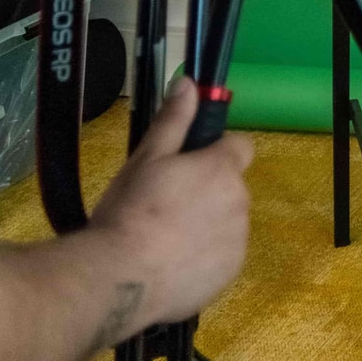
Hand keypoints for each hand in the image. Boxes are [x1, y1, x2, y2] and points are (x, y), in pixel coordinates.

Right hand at [88, 79, 253, 335]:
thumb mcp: (146, 158)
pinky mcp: (231, 272)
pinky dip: (206, 256)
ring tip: (165, 237)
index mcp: (222, 168)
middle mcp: (240, 201)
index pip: (240, 146)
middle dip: (208, 190)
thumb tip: (189, 83)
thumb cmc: (131, 211)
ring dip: (208, 223)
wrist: (121, 279)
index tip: (189, 163)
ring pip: (228, 221)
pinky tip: (173, 263)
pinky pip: (223, 254)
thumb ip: (174, 119)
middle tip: (166, 203)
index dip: (217, 151)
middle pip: (231, 186)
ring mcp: (239, 240)